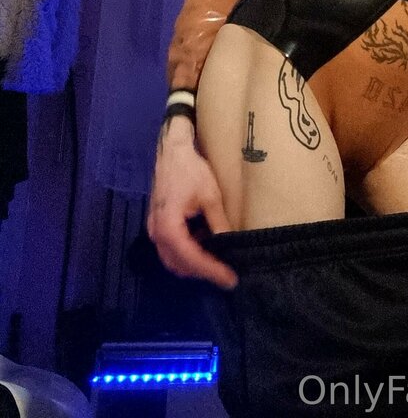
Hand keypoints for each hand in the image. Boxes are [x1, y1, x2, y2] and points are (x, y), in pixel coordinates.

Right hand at [147, 117, 238, 289]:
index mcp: (167, 226)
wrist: (172, 151)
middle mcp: (156, 233)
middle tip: (227, 273)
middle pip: (179, 264)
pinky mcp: (157, 224)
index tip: (230, 279)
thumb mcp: (210, 196)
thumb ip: (219, 223)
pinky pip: (171, 248)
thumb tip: (231, 245)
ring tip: (219, 262)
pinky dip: (187, 253)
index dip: (211, 270)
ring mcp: (154, 229)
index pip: (190, 258)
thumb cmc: (191, 170)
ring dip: (194, 264)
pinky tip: (206, 245)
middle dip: (203, 271)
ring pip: (173, 259)